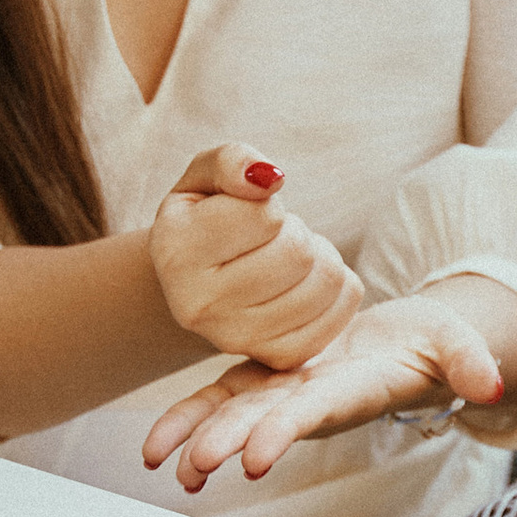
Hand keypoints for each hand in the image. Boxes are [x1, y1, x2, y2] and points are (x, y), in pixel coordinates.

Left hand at [142, 288, 516, 490]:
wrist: (407, 343)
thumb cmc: (434, 345)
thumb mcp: (457, 343)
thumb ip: (468, 362)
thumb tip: (491, 385)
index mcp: (349, 391)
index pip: (312, 413)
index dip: (282, 433)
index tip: (252, 459)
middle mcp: (310, 400)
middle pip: (262, 419)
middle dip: (227, 441)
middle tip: (194, 468)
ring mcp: (283, 390)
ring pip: (231, 413)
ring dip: (195, 437)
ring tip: (159, 463)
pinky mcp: (265, 373)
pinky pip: (218, 395)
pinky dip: (186, 418)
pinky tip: (153, 448)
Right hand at [149, 145, 362, 372]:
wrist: (200, 281)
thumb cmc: (207, 215)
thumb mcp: (206, 176)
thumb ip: (232, 161)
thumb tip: (268, 177)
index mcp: (175, 252)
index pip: (265, 217)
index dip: (267, 206)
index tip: (246, 215)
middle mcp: (198, 306)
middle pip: (298, 252)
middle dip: (296, 232)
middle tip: (273, 238)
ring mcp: (237, 338)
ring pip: (325, 281)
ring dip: (320, 257)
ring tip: (288, 259)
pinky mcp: (276, 355)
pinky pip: (341, 311)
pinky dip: (338, 288)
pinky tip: (306, 284)